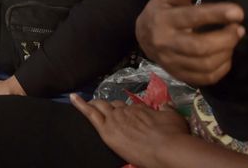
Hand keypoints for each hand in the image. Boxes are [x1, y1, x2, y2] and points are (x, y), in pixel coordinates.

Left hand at [71, 96, 190, 167]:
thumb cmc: (174, 135)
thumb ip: (167, 109)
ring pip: (101, 107)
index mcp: (140, 108)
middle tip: (108, 110)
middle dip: (111, 106)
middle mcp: (126, 111)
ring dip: (95, 105)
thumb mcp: (174, 117)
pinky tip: (73, 98)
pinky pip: (90, 114)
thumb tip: (166, 104)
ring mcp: (115, 119)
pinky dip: (80, 104)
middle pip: (114, 105)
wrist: (167, 149)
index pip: (129, 107)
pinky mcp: (107, 131)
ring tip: (89, 104)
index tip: (130, 115)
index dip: (128, 111)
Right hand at [136, 0, 244, 85]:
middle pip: (201, 47)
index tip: (238, 12)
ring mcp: (172, 63)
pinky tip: (226, 55)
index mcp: (163, 21)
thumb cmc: (159, 14)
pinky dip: (221, 68)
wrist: (143, 38)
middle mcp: (166, 44)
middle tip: (238, 28)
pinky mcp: (180, 75)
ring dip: (226, 52)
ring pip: (205, 64)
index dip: (216, 15)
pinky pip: (206, 78)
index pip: (191, 18)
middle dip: (226, 39)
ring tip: (233, 39)